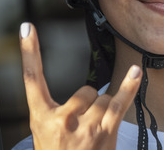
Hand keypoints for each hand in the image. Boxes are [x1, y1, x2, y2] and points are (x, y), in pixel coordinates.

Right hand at [19, 22, 141, 148]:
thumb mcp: (44, 136)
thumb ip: (56, 113)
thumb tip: (83, 92)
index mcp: (41, 118)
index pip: (32, 78)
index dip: (29, 51)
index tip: (27, 28)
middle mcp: (62, 120)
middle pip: (85, 90)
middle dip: (89, 103)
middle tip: (82, 127)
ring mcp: (85, 127)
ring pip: (102, 97)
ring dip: (103, 110)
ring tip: (94, 132)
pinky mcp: (105, 132)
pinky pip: (120, 103)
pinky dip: (129, 86)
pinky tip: (136, 71)